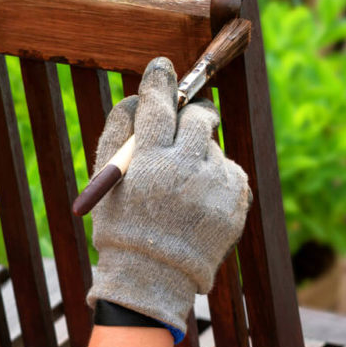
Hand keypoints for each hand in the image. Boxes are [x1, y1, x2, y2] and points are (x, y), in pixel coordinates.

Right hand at [86, 57, 251, 333]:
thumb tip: (137, 97)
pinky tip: (200, 202)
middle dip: (192, 115)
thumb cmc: (124, 226)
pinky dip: (217, 178)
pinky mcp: (237, 199)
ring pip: (215, 146)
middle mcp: (186, 167)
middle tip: (185, 125)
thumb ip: (119, 132)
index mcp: (149, 161)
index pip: (158, 104)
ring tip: (185, 186)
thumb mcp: (108, 181)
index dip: (160, 82)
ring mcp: (216, 184)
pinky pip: (231, 171)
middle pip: (200, 116)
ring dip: (200, 154)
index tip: (163, 69)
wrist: (154, 277)